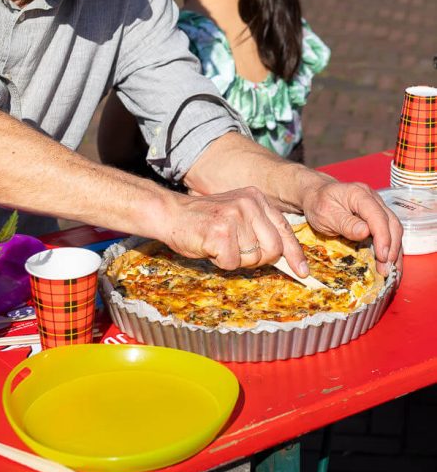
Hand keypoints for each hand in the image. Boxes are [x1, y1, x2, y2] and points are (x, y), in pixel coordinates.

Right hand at [162, 187, 309, 275]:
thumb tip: (284, 258)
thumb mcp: (236, 215)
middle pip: (273, 249)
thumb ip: (258, 229)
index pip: (285, 229)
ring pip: (253, 258)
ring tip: (219, 244)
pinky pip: (232, 263)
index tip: (302, 272)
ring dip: (235, 260)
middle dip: (258, 259)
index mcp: (256, 198)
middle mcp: (249, 204)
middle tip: (236, 252)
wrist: (170, 213)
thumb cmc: (203, 220)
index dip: (295, 254)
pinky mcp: (222, 232)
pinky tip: (210, 247)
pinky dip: (221, 262)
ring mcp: (236, 216)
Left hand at [300, 178, 402, 274]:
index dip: (383, 238)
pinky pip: (389, 232)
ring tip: (389, 270)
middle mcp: (373, 199)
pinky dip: (391, 248)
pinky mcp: (377, 216)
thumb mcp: (326, 215)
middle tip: (386, 269)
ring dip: (394, 250)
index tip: (383, 257)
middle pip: (391, 223)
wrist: (315, 195)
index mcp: (359, 195)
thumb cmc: (318, 204)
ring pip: (394, 228)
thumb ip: (345, 223)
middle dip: (392, 248)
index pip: (378, 216)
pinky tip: (390, 262)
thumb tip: (366, 232)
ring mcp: (377, 206)